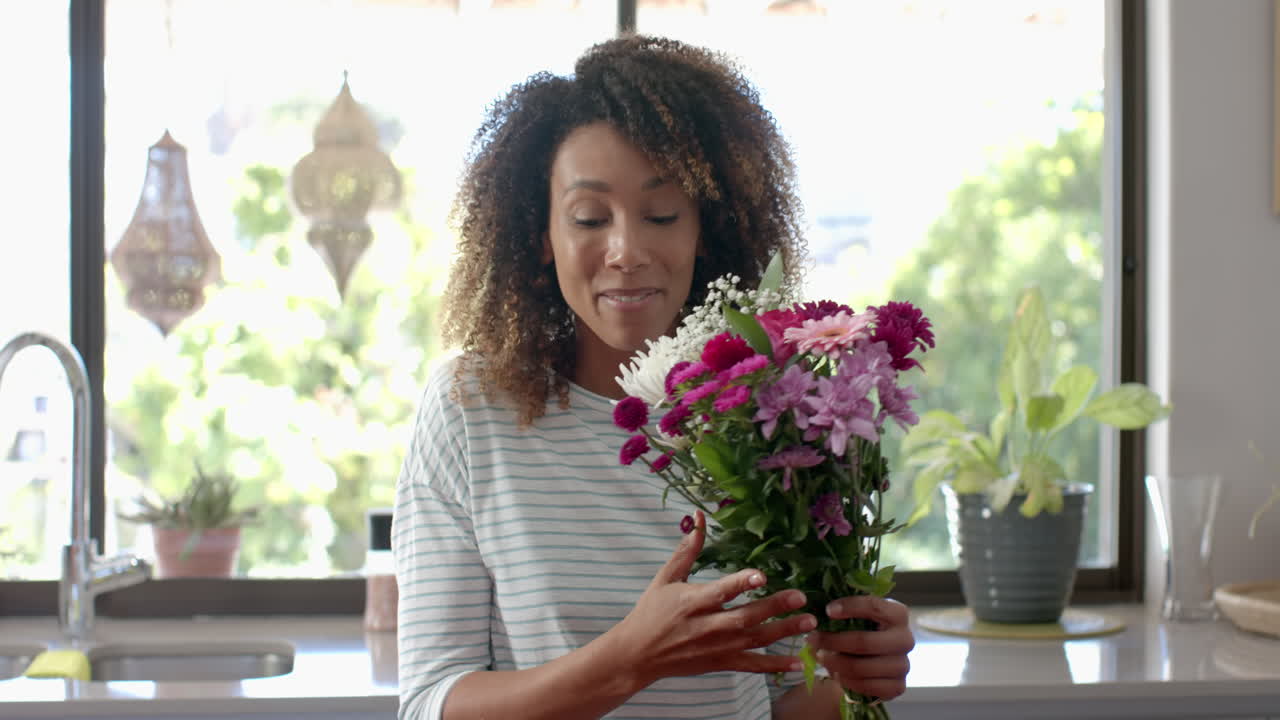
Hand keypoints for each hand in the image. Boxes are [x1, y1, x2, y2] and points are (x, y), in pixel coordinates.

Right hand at [607, 511, 816, 690]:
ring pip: (755, 640)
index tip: (761, 576)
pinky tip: (798, 662)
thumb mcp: (666, 578)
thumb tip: (699, 517)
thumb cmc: (651, 612)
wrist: (637, 655)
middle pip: (745, 617)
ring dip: (783, 632)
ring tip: (809, 622)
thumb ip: (687, 550)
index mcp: (693, 602)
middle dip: (774, 607)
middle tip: (801, 597)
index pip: (721, 591)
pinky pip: (752, 666)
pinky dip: (775, 665)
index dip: (741, 583)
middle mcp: (707, 626)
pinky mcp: (720, 663)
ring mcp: (716, 648)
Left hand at [806, 596, 913, 700]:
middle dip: (833, 641)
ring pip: (860, 667)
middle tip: (812, 639)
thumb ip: (845, 610)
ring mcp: (903, 665)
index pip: (874, 607)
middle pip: (863, 642)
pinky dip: (845, 680)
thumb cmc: (864, 631)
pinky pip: (864, 686)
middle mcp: (905, 639)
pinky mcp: (897, 687)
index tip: (828, 610)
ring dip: (833, 662)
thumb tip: (816, 607)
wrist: (875, 662)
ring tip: (818, 656)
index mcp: (898, 614)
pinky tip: (835, 673)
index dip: (849, 607)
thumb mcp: (858, 617)